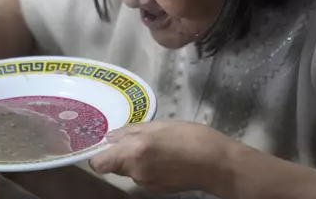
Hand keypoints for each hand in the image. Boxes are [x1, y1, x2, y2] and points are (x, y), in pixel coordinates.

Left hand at [90, 121, 233, 195]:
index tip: (109, 143)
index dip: (100, 154)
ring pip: (129, 171)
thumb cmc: (190, 137)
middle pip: (114, 166)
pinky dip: (147, 167)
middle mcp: (135, 172)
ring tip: (158, 146)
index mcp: (134, 152)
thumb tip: (110, 137)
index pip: (99, 163)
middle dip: (121, 154)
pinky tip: (166, 158)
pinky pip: (142, 177)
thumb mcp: (160, 125)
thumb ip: (131, 131)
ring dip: (136, 160)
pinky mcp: (156, 190)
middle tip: (139, 139)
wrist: (216, 164)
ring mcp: (146, 184)